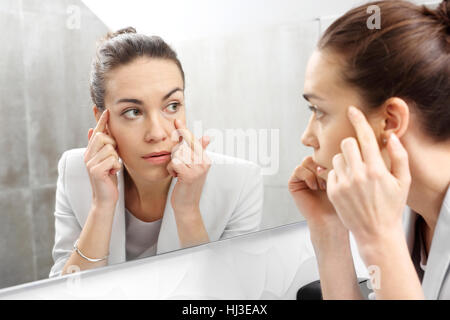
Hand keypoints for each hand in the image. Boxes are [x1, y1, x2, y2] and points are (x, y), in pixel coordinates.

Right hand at [84, 109, 121, 209]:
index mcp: (91, 151)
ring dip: (116, 158)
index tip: (106, 109)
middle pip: (102, 136)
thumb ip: (103, 147)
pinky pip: (112, 159)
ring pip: (110, 148)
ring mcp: (90, 163)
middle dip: (113, 144)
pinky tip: (113, 173)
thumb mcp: (107, 160)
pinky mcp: (96, 171)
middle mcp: (88, 155)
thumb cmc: (108, 179)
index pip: (97, 132)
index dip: (102, 121)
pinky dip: (116, 166)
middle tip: (114, 157)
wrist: (105, 198)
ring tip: (113, 167)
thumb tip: (93, 129)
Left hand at [167, 119, 210, 215]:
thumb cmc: (188, 186)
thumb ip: (199, 151)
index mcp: (206, 158)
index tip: (177, 120)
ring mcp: (198, 169)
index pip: (193, 141)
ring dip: (173, 165)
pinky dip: (172, 170)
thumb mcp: (194, 166)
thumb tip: (207, 137)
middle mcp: (204, 162)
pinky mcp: (189, 175)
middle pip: (181, 147)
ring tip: (179, 174)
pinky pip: (174, 163)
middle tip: (180, 169)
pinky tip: (177, 177)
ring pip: (176, 155)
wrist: (187, 205)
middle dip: (175, 157)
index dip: (184, 131)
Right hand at [288, 156, 344, 234]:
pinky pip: (298, 169)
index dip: (332, 159)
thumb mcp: (346, 178)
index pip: (325, 152)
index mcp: (325, 167)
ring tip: (323, 185)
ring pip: (307, 161)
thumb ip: (341, 162)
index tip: (339, 173)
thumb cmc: (341, 202)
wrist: (330, 220)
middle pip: (316, 154)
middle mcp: (313, 170)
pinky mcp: (294, 182)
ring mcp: (303, 176)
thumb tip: (341, 146)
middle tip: (331, 179)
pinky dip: (308, 176)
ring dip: (316, 172)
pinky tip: (314, 187)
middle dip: (324, 166)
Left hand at [326, 106, 410, 246]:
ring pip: (337, 157)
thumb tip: (391, 136)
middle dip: (352, 145)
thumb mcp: (403, 182)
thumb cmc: (390, 207)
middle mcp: (358, 175)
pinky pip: (331, 171)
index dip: (358, 120)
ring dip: (345, 160)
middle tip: (358, 155)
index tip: (352, 110)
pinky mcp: (333, 191)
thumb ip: (399, 156)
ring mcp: (343, 183)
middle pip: (346, 143)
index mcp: (376, 170)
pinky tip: (348, 185)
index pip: (365, 137)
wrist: (375, 232)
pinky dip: (338, 174)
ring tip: (354, 174)